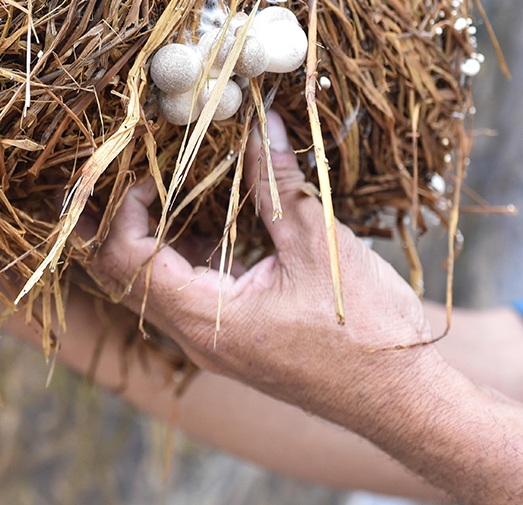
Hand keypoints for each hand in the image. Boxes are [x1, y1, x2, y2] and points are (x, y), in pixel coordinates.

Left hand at [87, 110, 439, 424]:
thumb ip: (278, 182)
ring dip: (154, 232)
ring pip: (155, 282)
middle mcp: (194, 334)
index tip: (151, 171)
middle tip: (130, 171)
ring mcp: (211, 338)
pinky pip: (189, 288)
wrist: (405, 402)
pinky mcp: (232, 335)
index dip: (124, 209)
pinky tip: (212, 215)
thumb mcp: (320, 245)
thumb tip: (260, 120)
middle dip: (117, 220)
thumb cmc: (367, 333)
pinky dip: (187, 249)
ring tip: (169, 182)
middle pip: (125, 274)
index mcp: (203, 318)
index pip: (125, 260)